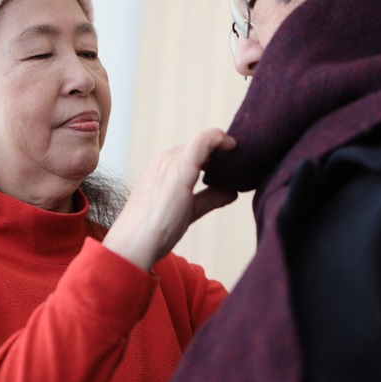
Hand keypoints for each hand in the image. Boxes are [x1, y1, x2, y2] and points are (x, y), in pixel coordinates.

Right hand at [102, 128, 237, 269]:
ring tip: (243, 157)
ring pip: (205, 142)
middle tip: (245, 161)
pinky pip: (204, 141)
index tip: (235, 163)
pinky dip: (220, 139)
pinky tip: (233, 146)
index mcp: (162, 167)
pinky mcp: (181, 167)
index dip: (216, 156)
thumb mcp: (189, 210)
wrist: (136, 242)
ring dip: (225, 147)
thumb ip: (209, 198)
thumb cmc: (155, 231)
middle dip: (223, 152)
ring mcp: (172, 161)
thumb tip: (232, 191)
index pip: (194, 152)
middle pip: (201, 146)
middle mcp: (165, 159)